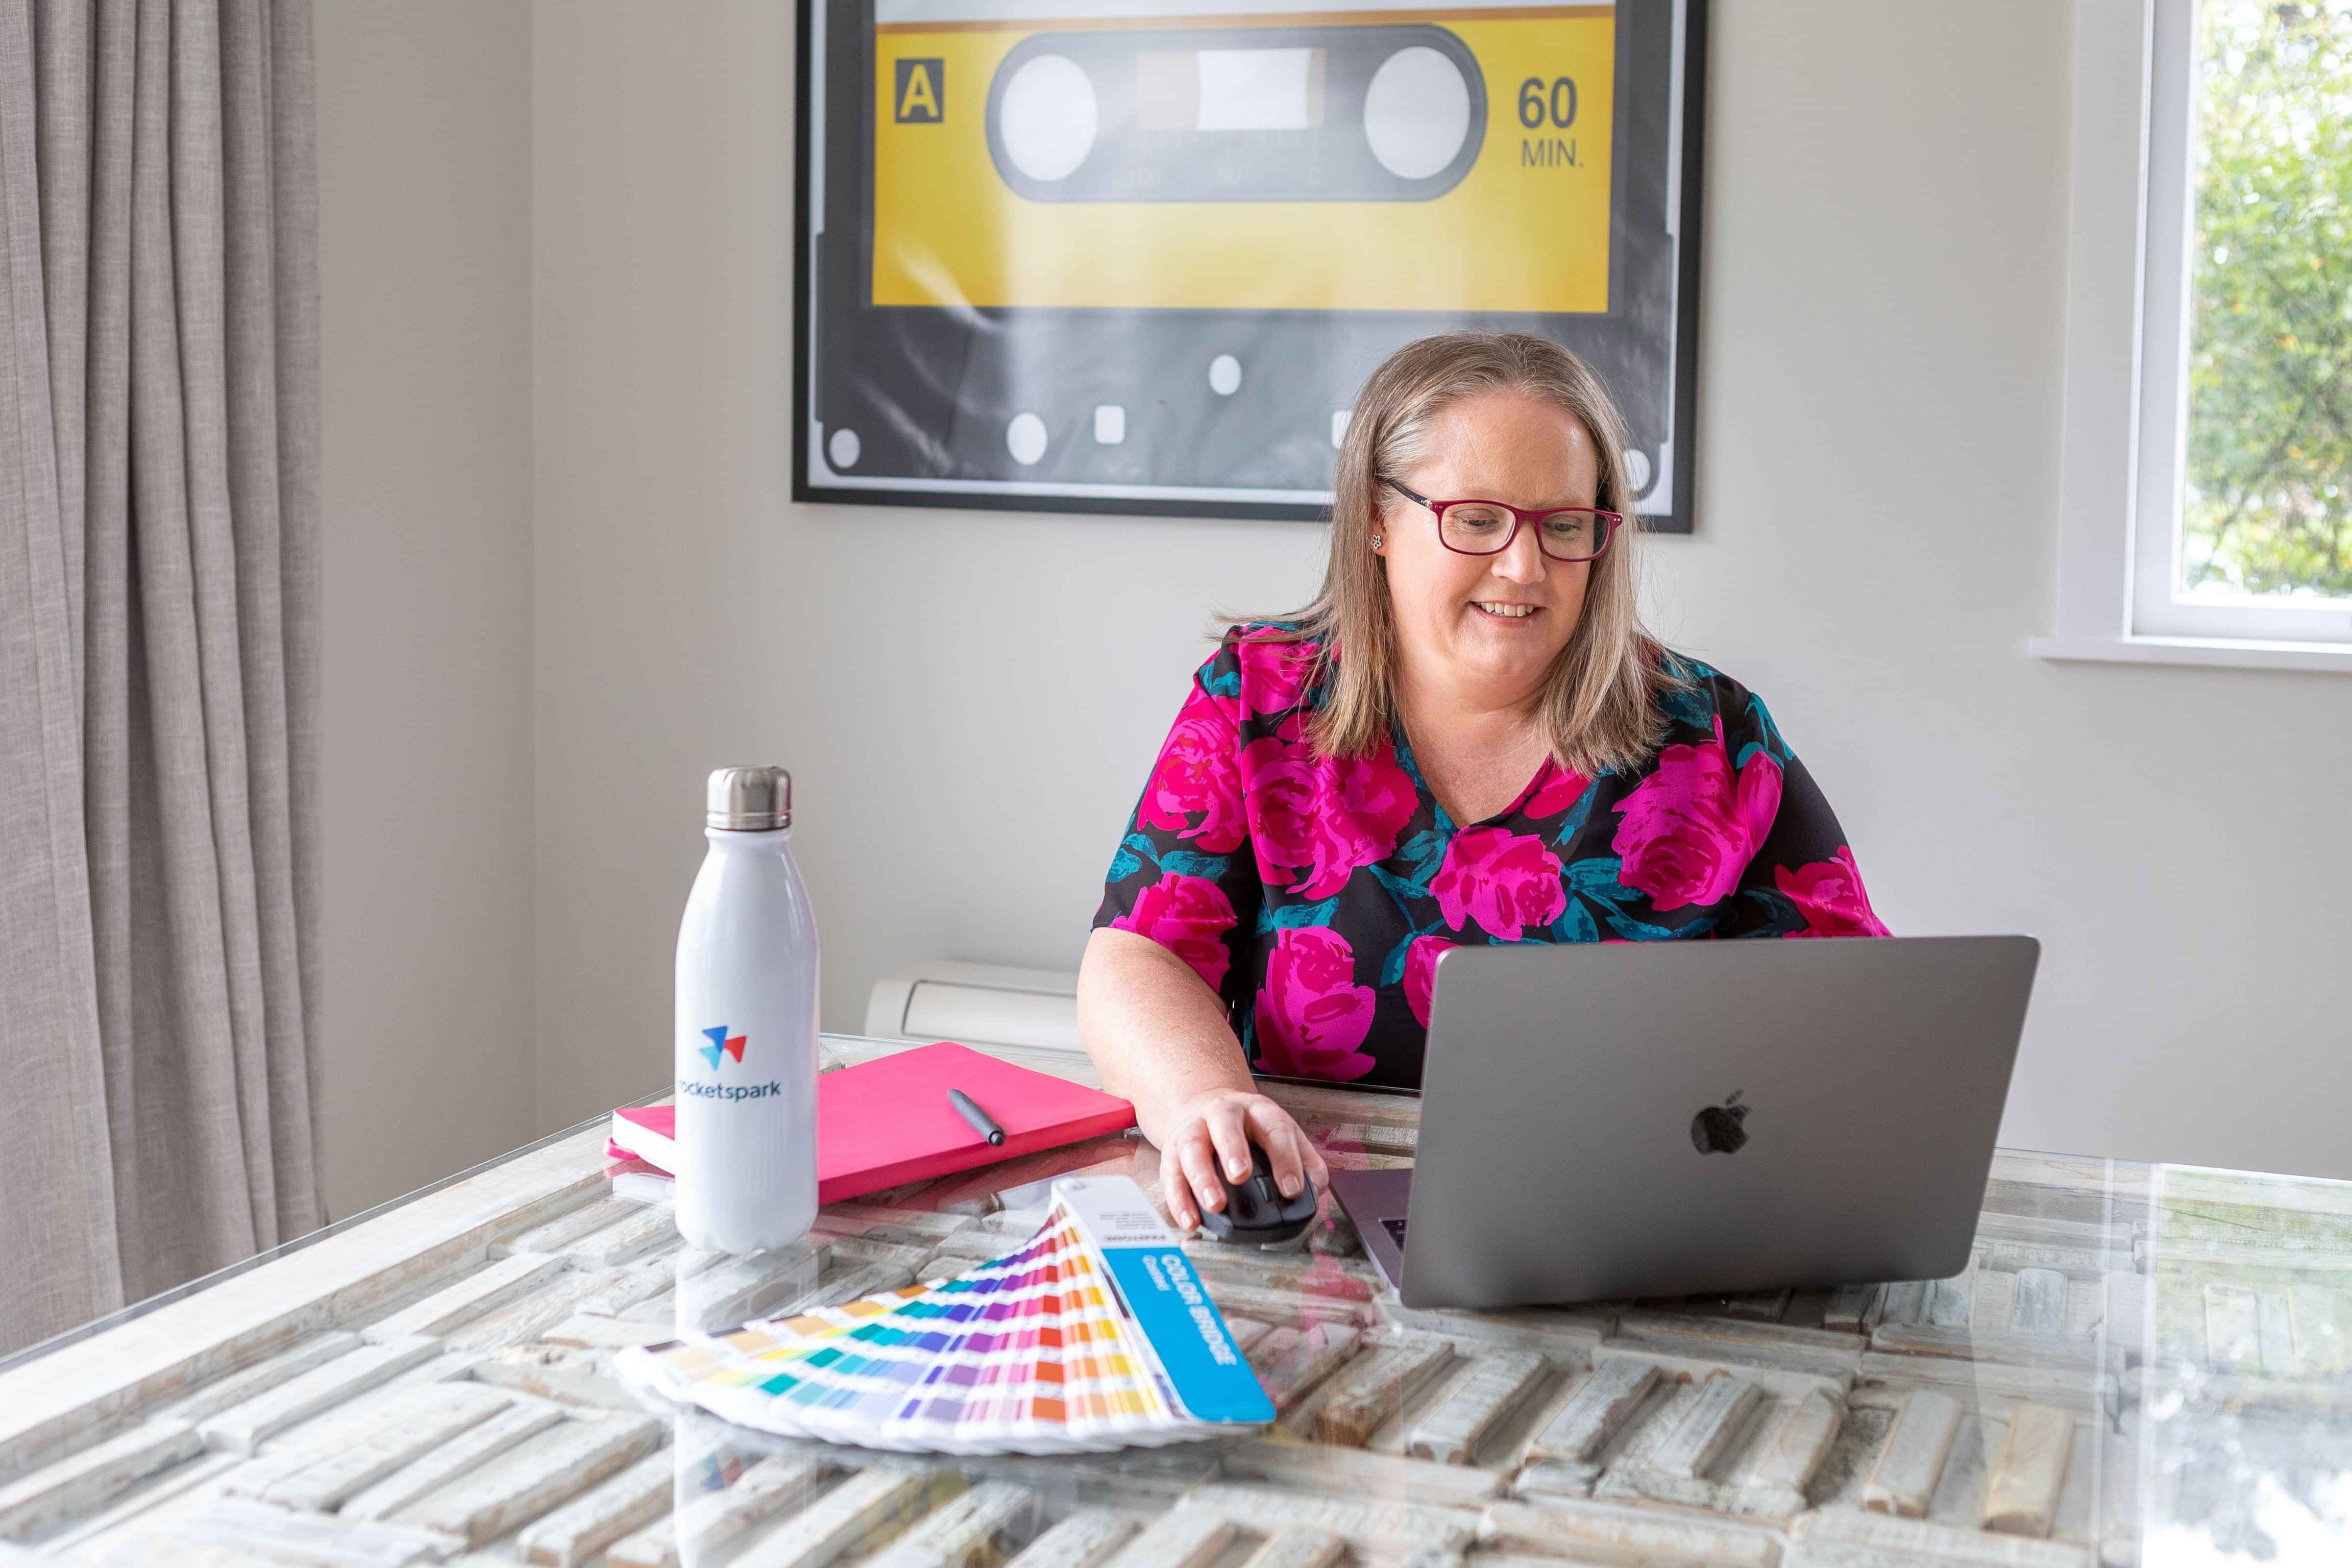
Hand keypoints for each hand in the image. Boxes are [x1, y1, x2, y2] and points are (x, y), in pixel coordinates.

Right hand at [1157, 1088, 1328, 1232]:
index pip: (1275, 1129)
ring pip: (1192, 1149)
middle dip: (1232, 1149)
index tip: (1292, 1189)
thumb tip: (1315, 1189)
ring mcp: (1193, 1131)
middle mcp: (1222, 1114)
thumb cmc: (1249, 1128)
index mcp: (1258, 1111)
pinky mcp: (1171, 1153)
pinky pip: (1171, 1176)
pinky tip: (1190, 1220)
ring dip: (1202, 1177)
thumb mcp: (1280, 1133)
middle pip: (1225, 1124)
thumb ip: (1304, 1160)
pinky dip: (1179, 1200)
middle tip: (1240, 1176)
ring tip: (1215, 1205)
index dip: (1285, 1159)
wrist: (1203, 1106)